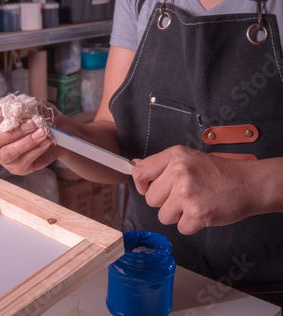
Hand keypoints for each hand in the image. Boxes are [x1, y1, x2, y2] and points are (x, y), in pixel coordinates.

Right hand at [0, 102, 63, 174]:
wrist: (57, 131)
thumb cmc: (40, 118)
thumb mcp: (34, 107)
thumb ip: (25, 106)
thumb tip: (20, 107)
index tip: (2, 111)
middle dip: (14, 131)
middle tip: (32, 123)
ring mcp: (4, 158)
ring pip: (8, 153)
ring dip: (27, 142)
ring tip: (42, 132)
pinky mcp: (18, 168)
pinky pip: (24, 160)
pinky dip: (37, 149)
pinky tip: (46, 141)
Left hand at [132, 145, 260, 234]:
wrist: (248, 183)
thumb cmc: (218, 172)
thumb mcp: (188, 158)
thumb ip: (162, 164)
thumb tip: (135, 165)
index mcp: (175, 156)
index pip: (140, 173)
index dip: (143, 185)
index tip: (151, 188)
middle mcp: (178, 172)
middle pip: (151, 199)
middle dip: (165, 202)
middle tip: (183, 196)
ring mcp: (187, 193)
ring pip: (163, 216)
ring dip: (177, 215)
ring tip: (194, 203)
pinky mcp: (197, 213)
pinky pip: (180, 227)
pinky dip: (191, 224)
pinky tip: (203, 211)